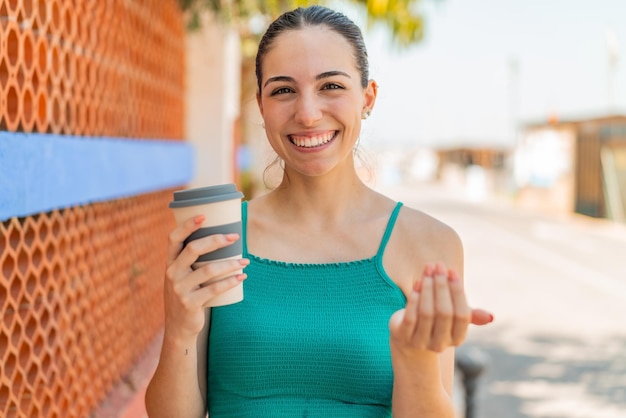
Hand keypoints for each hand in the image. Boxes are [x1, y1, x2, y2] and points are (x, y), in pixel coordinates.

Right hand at [163, 215, 247, 337]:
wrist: (178, 328)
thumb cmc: (187, 295)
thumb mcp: (183, 277)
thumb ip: (193, 262)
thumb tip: (222, 239)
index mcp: (169, 263)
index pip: (173, 238)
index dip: (187, 225)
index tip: (204, 215)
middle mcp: (172, 274)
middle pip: (193, 249)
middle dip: (216, 240)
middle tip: (235, 237)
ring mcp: (179, 289)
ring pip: (208, 270)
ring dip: (230, 264)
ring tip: (245, 261)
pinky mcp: (190, 303)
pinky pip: (214, 289)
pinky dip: (230, 281)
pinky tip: (242, 277)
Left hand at [389, 263, 492, 353]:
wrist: (409, 339)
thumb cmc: (436, 322)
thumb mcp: (452, 318)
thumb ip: (469, 315)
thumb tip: (490, 317)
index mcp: (457, 338)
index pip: (461, 314)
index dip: (457, 291)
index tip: (452, 271)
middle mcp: (440, 343)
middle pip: (444, 312)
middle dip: (441, 286)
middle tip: (438, 266)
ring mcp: (421, 342)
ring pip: (427, 312)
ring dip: (427, 288)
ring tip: (427, 270)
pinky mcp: (404, 337)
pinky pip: (410, 317)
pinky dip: (414, 299)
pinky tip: (416, 283)